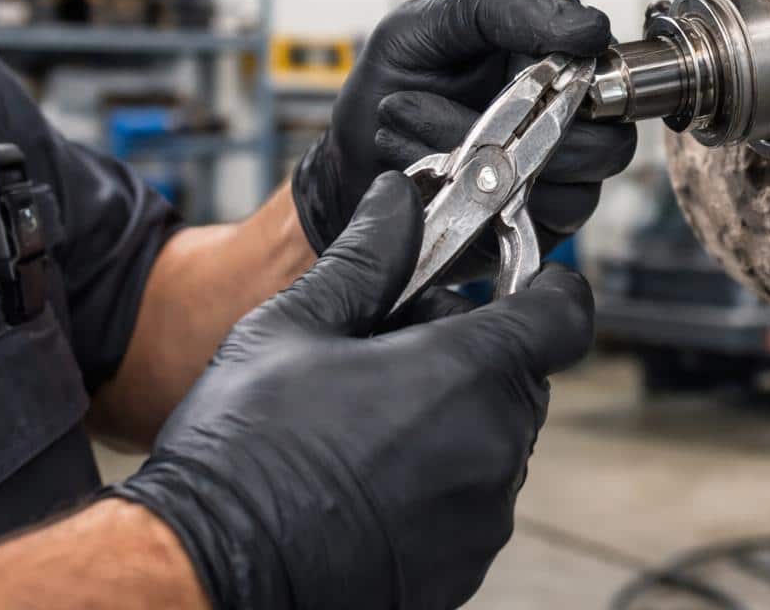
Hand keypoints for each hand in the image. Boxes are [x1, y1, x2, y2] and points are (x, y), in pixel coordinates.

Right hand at [111, 173, 593, 609]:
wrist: (204, 577)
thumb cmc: (241, 452)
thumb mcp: (295, 327)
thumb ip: (368, 257)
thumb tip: (400, 198)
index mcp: (467, 374)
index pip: (564, 315)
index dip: (547, 289)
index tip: (519, 282)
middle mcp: (494, 447)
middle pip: (521, 375)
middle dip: (473, 354)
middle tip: (391, 354)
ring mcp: (483, 516)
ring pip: (495, 440)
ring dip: (454, 421)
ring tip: (364, 425)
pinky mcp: (463, 568)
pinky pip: (473, 502)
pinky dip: (439, 483)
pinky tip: (367, 481)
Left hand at [293, 0, 636, 278]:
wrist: (348, 163)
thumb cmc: (392, 86)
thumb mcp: (427, 22)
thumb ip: (505, 3)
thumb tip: (590, 26)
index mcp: (555, 60)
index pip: (609, 69)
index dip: (574, 74)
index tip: (524, 70)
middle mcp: (568, 121)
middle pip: (608, 137)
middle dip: (512, 123)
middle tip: (427, 98)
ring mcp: (558, 178)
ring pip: (574, 182)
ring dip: (481, 156)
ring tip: (412, 130)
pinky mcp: (537, 224)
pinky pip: (543, 218)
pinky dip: (480, 196)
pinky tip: (432, 173)